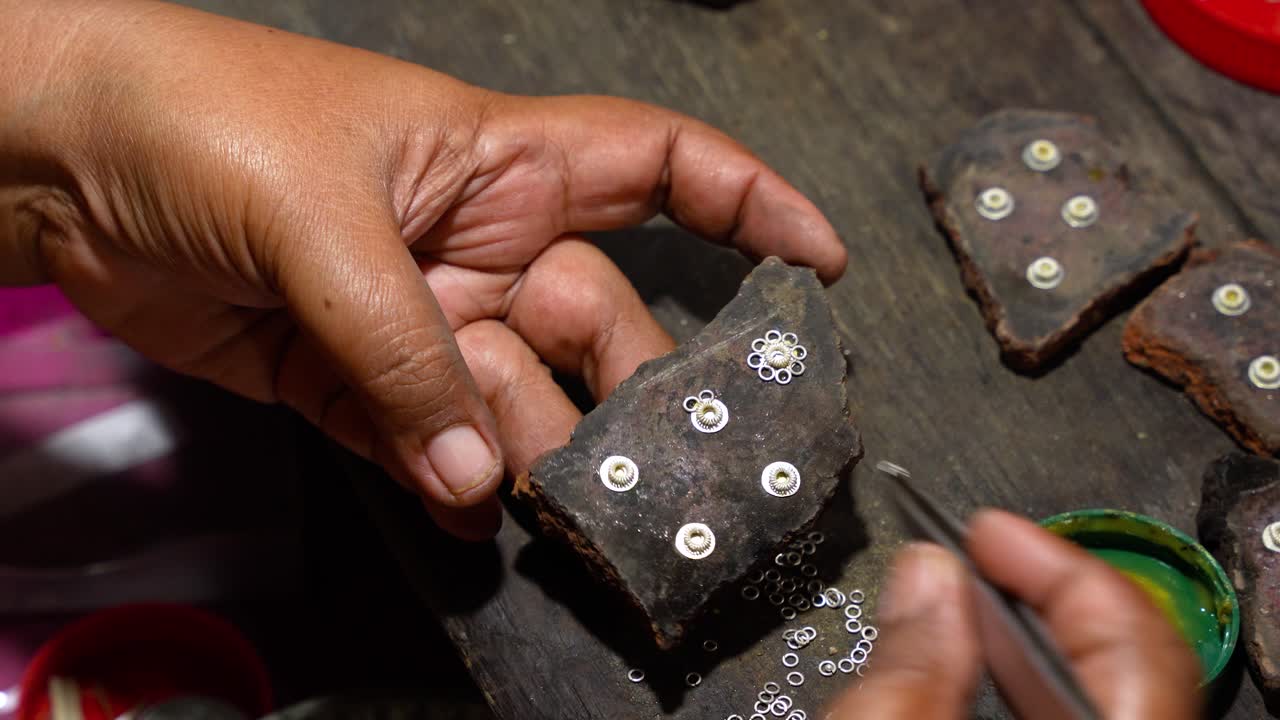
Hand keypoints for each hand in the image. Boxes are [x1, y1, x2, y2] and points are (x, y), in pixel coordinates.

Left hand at [0, 1, 844, 538]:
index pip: (658, 164)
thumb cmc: (208, 120)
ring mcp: (417, 312)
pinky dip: (439, 481)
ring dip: (523, 458)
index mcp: (500, 162)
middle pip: (593, 322)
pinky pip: (420, 437)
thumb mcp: (326, 222)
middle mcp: (475, 241)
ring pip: (507, 398)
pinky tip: (458, 518)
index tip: (815, 264)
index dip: (747, 203)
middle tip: (654, 475)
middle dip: (628, 392)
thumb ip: (405, 353)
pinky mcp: (348, 372)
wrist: (61, 156)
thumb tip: (472, 477)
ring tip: (544, 515)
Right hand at [827, 510, 1201, 719]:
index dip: (1053, 562)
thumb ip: (907, 663)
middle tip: (972, 547)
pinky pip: (1073, 716)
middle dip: (1037, 587)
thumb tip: (926, 571)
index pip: (1128, 633)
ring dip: (1024, 633)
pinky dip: (1023, 682)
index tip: (988, 528)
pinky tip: (972, 667)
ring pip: (1098, 689)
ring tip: (961, 596)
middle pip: (1122, 654)